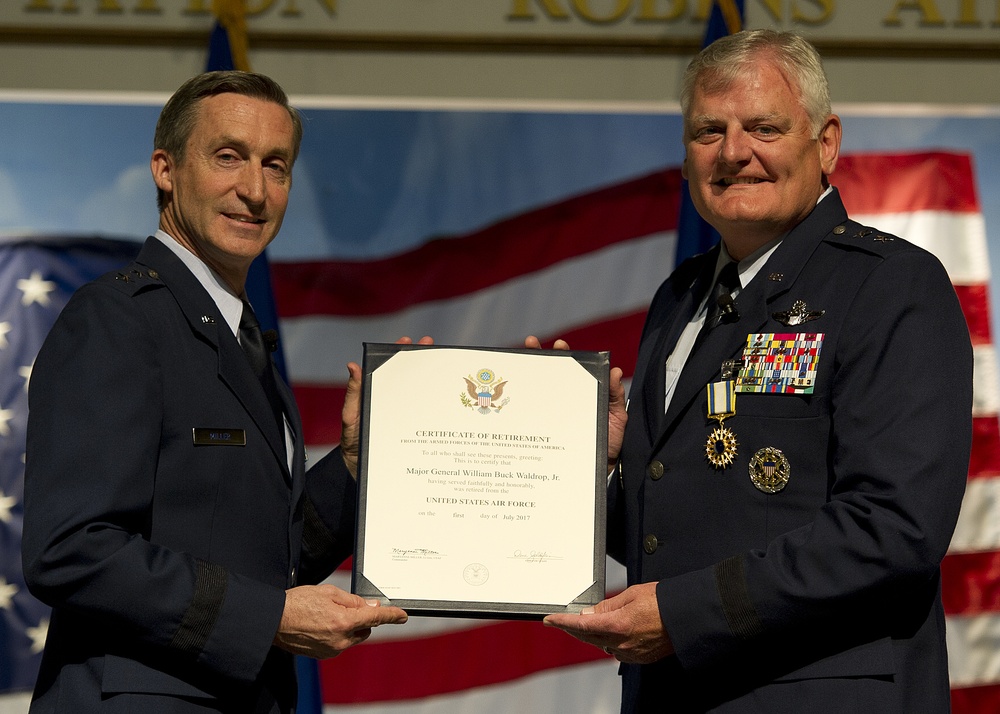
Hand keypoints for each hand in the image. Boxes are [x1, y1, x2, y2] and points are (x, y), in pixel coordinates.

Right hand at [274, 584, 407, 658]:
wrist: (274, 620)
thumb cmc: (298, 603)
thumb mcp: (329, 593)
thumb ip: (354, 601)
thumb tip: (371, 606)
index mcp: (344, 621)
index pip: (376, 618)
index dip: (392, 616)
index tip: (402, 616)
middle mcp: (341, 639)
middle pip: (365, 629)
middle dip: (361, 618)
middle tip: (344, 606)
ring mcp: (332, 650)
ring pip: (352, 637)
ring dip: (348, 627)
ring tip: (326, 615)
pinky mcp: (324, 655)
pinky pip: (340, 643)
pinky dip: (337, 634)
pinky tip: (321, 625)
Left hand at [341, 335, 433, 477]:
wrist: (364, 476)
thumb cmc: (353, 446)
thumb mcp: (351, 419)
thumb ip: (354, 395)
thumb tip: (352, 365)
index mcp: (378, 397)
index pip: (388, 371)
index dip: (396, 354)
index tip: (407, 341)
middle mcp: (394, 405)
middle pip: (408, 379)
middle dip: (419, 360)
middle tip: (429, 344)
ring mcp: (407, 418)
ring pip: (421, 396)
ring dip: (433, 381)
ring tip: (444, 365)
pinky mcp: (417, 434)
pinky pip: (429, 420)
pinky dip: (440, 411)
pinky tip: (452, 402)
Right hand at [524, 336, 626, 473]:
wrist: (602, 472)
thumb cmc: (611, 443)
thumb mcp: (617, 418)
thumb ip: (615, 396)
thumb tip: (615, 371)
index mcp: (582, 394)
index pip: (571, 370)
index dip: (563, 355)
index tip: (558, 344)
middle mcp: (565, 401)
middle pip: (550, 375)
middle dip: (539, 358)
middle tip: (531, 344)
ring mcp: (553, 416)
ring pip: (536, 393)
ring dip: (526, 378)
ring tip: (519, 361)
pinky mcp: (543, 432)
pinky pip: (530, 419)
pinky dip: (519, 409)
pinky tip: (509, 398)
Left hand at [543, 582, 672, 663]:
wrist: (687, 619)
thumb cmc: (664, 602)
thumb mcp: (632, 594)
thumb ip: (607, 606)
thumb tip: (590, 612)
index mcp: (618, 625)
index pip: (581, 624)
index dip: (562, 621)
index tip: (549, 620)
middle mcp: (622, 643)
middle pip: (588, 637)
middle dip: (572, 628)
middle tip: (561, 620)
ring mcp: (630, 653)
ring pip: (601, 644)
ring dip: (591, 634)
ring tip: (586, 622)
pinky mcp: (639, 658)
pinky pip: (616, 650)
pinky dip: (608, 641)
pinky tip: (610, 632)